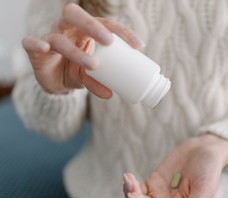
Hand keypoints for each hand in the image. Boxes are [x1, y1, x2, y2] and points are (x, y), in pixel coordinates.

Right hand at [22, 3, 144, 97]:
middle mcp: (67, 29)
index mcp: (86, 30)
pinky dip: (35, 44)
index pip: (105, 24)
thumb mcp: (90, 76)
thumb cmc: (76, 70)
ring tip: (93, 65)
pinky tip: (44, 47)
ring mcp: (50, 37)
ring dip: (75, 51)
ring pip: (58, 37)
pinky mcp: (35, 51)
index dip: (122, 32)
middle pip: (77, 16)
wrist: (55, 81)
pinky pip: (30, 43)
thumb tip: (111, 94)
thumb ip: (99, 82)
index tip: (139, 45)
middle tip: (109, 41)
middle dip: (94, 26)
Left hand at [123, 134, 227, 197]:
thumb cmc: (209, 170)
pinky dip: (130, 185)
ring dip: (129, 193)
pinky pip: (137, 190)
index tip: (137, 196)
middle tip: (130, 188)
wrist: (205, 150)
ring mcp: (158, 195)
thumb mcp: (204, 190)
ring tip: (128, 178)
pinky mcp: (153, 183)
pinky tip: (128, 176)